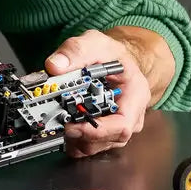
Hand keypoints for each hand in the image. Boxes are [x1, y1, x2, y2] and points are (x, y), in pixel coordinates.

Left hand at [44, 29, 150, 157]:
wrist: (116, 60)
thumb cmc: (111, 54)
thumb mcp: (95, 43)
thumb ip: (75, 51)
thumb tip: (55, 66)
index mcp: (135, 96)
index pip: (122, 125)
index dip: (96, 130)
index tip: (72, 125)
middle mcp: (130, 117)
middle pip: (107, 140)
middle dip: (80, 135)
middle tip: (57, 122)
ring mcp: (117, 128)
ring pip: (95, 147)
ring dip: (73, 138)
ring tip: (57, 121)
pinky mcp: (103, 133)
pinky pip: (87, 146)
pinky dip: (72, 140)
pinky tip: (62, 124)